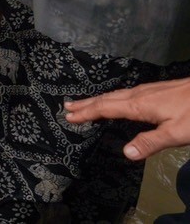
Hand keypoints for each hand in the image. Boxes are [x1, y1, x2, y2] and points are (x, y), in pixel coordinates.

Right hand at [66, 77, 189, 159]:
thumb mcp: (177, 133)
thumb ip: (151, 142)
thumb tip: (126, 153)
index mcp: (139, 105)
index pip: (106, 108)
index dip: (87, 112)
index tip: (68, 116)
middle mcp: (139, 95)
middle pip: (107, 98)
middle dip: (87, 103)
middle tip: (66, 106)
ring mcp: (147, 91)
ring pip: (116, 94)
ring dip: (97, 99)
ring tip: (84, 102)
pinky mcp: (156, 91)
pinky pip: (125, 93)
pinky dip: (112, 98)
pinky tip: (116, 100)